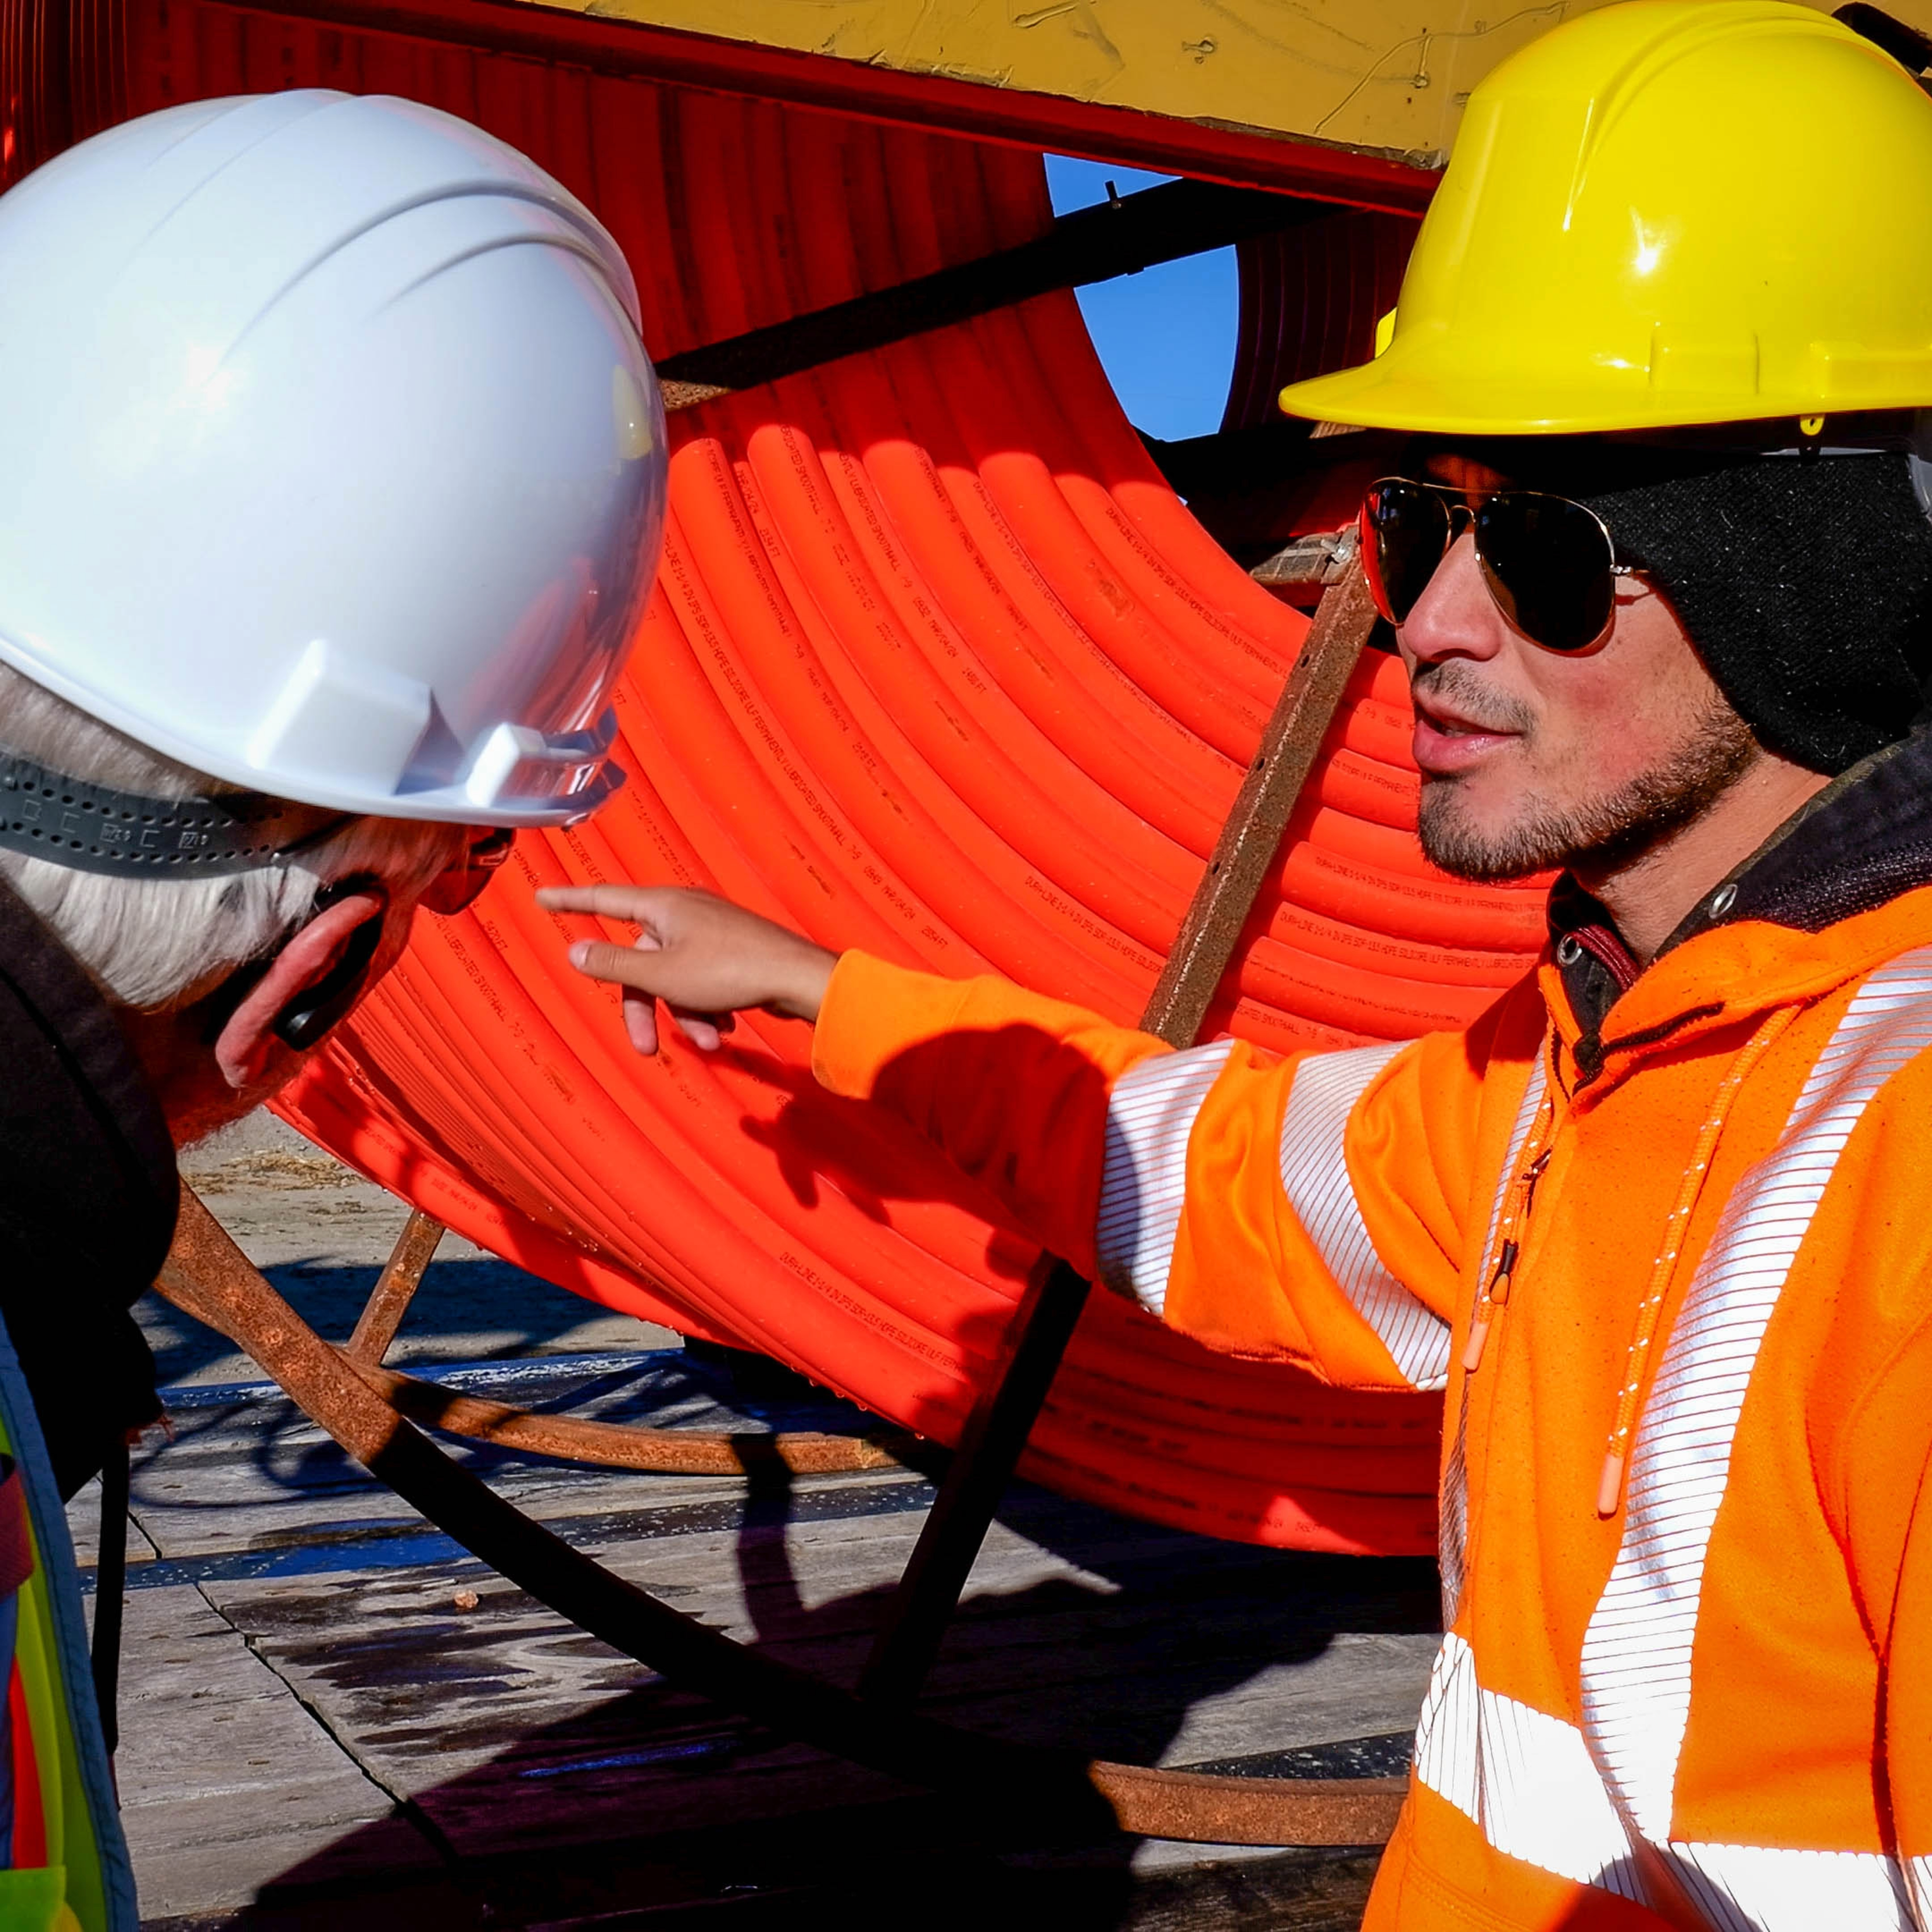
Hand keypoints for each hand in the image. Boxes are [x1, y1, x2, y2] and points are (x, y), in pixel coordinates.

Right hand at [535, 884, 836, 1054]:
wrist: (799, 979)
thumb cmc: (730, 970)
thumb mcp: (662, 974)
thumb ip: (615, 965)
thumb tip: (575, 951)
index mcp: (662, 906)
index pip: (602, 899)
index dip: (569, 900)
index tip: (541, 896)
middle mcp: (684, 912)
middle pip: (642, 961)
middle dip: (646, 1008)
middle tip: (645, 1049)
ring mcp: (710, 931)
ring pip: (675, 978)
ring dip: (686, 1015)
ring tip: (711, 1039)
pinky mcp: (732, 951)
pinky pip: (703, 981)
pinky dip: (708, 1007)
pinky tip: (727, 1027)